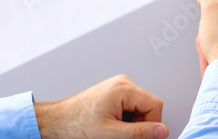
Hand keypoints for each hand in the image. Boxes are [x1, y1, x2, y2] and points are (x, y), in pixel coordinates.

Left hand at [35, 75, 168, 138]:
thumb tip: (162, 131)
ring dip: (131, 124)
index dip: (152, 125)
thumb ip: (139, 133)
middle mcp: (122, 84)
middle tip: (123, 135)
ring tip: (113, 131)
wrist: (55, 123)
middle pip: (148, 107)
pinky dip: (124, 121)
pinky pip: (130, 109)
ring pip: (139, 109)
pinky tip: (111, 127)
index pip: (155, 105)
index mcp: (123, 88)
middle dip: (140, 125)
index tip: (144, 137)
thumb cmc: (75, 125)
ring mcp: (117, 88)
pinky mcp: (113, 95)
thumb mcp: (111, 134)